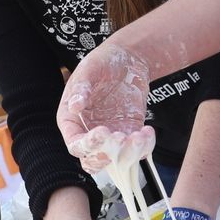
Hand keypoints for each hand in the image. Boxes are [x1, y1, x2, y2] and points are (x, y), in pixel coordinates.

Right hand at [57, 40, 155, 171]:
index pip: (75, 144)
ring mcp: (109, 136)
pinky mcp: (129, 133)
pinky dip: (143, 147)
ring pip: (115, 160)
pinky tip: (147, 131)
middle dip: (107, 156)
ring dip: (128, 154)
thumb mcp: (88, 70)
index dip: (88, 144)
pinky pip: (135, 150)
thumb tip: (74, 106)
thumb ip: (81, 88)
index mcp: (71, 120)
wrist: (126, 59)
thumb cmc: (101, 62)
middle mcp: (88, 132)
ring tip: (139, 136)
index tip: (103, 132)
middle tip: (121, 140)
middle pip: (92, 160)